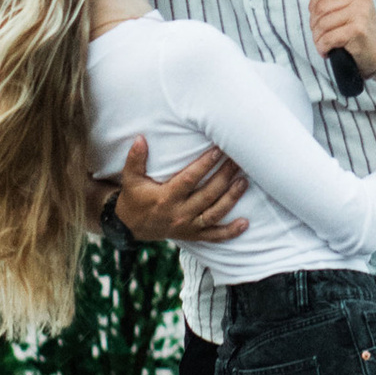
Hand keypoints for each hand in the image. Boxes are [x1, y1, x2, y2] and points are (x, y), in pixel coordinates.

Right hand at [111, 136, 249, 245]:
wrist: (131, 227)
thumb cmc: (134, 198)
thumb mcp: (130, 178)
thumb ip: (135, 158)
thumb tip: (140, 138)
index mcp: (165, 198)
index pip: (189, 180)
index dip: (205, 165)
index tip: (218, 150)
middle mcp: (179, 214)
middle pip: (207, 195)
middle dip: (224, 177)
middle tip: (238, 160)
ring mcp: (187, 226)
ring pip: (214, 214)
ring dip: (231, 199)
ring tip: (244, 182)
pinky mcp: (193, 235)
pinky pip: (214, 236)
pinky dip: (230, 232)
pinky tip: (245, 223)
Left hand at [307, 0, 375, 81]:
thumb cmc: (362, 28)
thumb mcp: (352, 2)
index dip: (313, 7)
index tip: (317, 19)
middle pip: (320, 7)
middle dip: (314, 25)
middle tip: (319, 35)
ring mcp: (360, 12)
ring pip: (322, 24)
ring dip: (318, 39)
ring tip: (323, 44)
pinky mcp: (358, 30)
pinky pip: (328, 38)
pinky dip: (323, 47)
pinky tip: (328, 51)